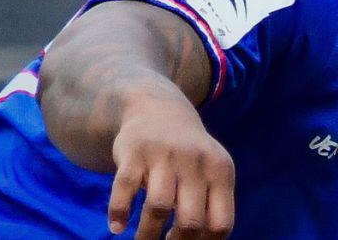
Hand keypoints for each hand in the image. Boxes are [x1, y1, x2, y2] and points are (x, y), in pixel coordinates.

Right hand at [107, 94, 234, 239]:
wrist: (159, 109)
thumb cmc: (188, 156)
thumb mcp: (211, 172)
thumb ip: (212, 205)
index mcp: (220, 172)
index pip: (220, 223)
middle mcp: (195, 162)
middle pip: (190, 221)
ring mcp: (164, 155)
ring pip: (159, 207)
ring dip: (146, 236)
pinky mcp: (134, 151)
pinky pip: (124, 188)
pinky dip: (118, 212)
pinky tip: (116, 227)